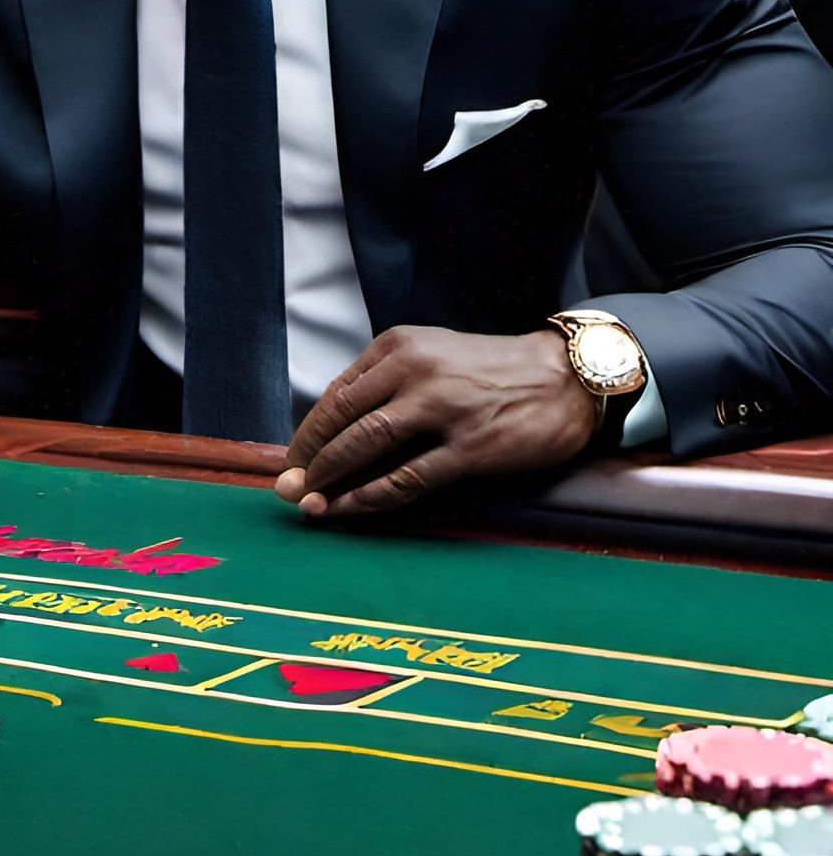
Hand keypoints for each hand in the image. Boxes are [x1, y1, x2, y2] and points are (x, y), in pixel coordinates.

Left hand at [275, 326, 597, 520]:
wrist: (565, 377)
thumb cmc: (489, 370)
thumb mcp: (430, 354)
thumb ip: (383, 383)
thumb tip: (331, 430)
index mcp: (398, 346)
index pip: (337, 394)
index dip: (309, 432)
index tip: (293, 459)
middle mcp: (415, 371)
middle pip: (341, 419)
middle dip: (308, 458)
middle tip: (288, 486)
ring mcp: (442, 409)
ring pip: (365, 447)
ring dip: (329, 478)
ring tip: (308, 501)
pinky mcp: (469, 448)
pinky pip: (406, 479)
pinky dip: (369, 497)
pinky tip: (348, 509)